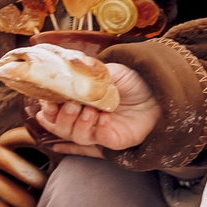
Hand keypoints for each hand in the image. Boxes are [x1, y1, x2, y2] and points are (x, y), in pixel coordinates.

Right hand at [26, 61, 162, 152]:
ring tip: (89, 110)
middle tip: (69, 106)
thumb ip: (89, 73)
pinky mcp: (114, 140)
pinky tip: (104, 116)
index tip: (47, 103)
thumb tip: (69, 67)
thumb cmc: (134, 81)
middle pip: (61, 128)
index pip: (55, 112)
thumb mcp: (109, 71)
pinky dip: (97, 129)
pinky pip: (99, 140)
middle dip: (60, 119)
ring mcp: (100, 130)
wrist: (159, 91)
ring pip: (77, 136)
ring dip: (79, 124)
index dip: (48, 110)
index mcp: (80, 102)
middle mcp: (86, 118)